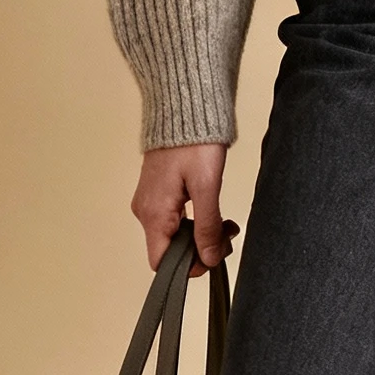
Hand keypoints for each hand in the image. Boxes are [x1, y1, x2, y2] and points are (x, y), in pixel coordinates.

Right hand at [131, 143, 236, 275]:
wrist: (185, 108)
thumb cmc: (193, 141)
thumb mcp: (207, 187)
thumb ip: (207, 226)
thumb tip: (208, 258)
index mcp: (153, 214)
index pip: (161, 262)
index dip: (189, 266)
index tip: (214, 253)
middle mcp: (146, 212)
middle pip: (171, 251)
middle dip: (202, 248)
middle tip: (228, 232)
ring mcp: (151, 202)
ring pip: (176, 236)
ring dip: (203, 234)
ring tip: (226, 222)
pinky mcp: (159, 194)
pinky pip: (176, 221)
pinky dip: (197, 221)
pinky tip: (214, 211)